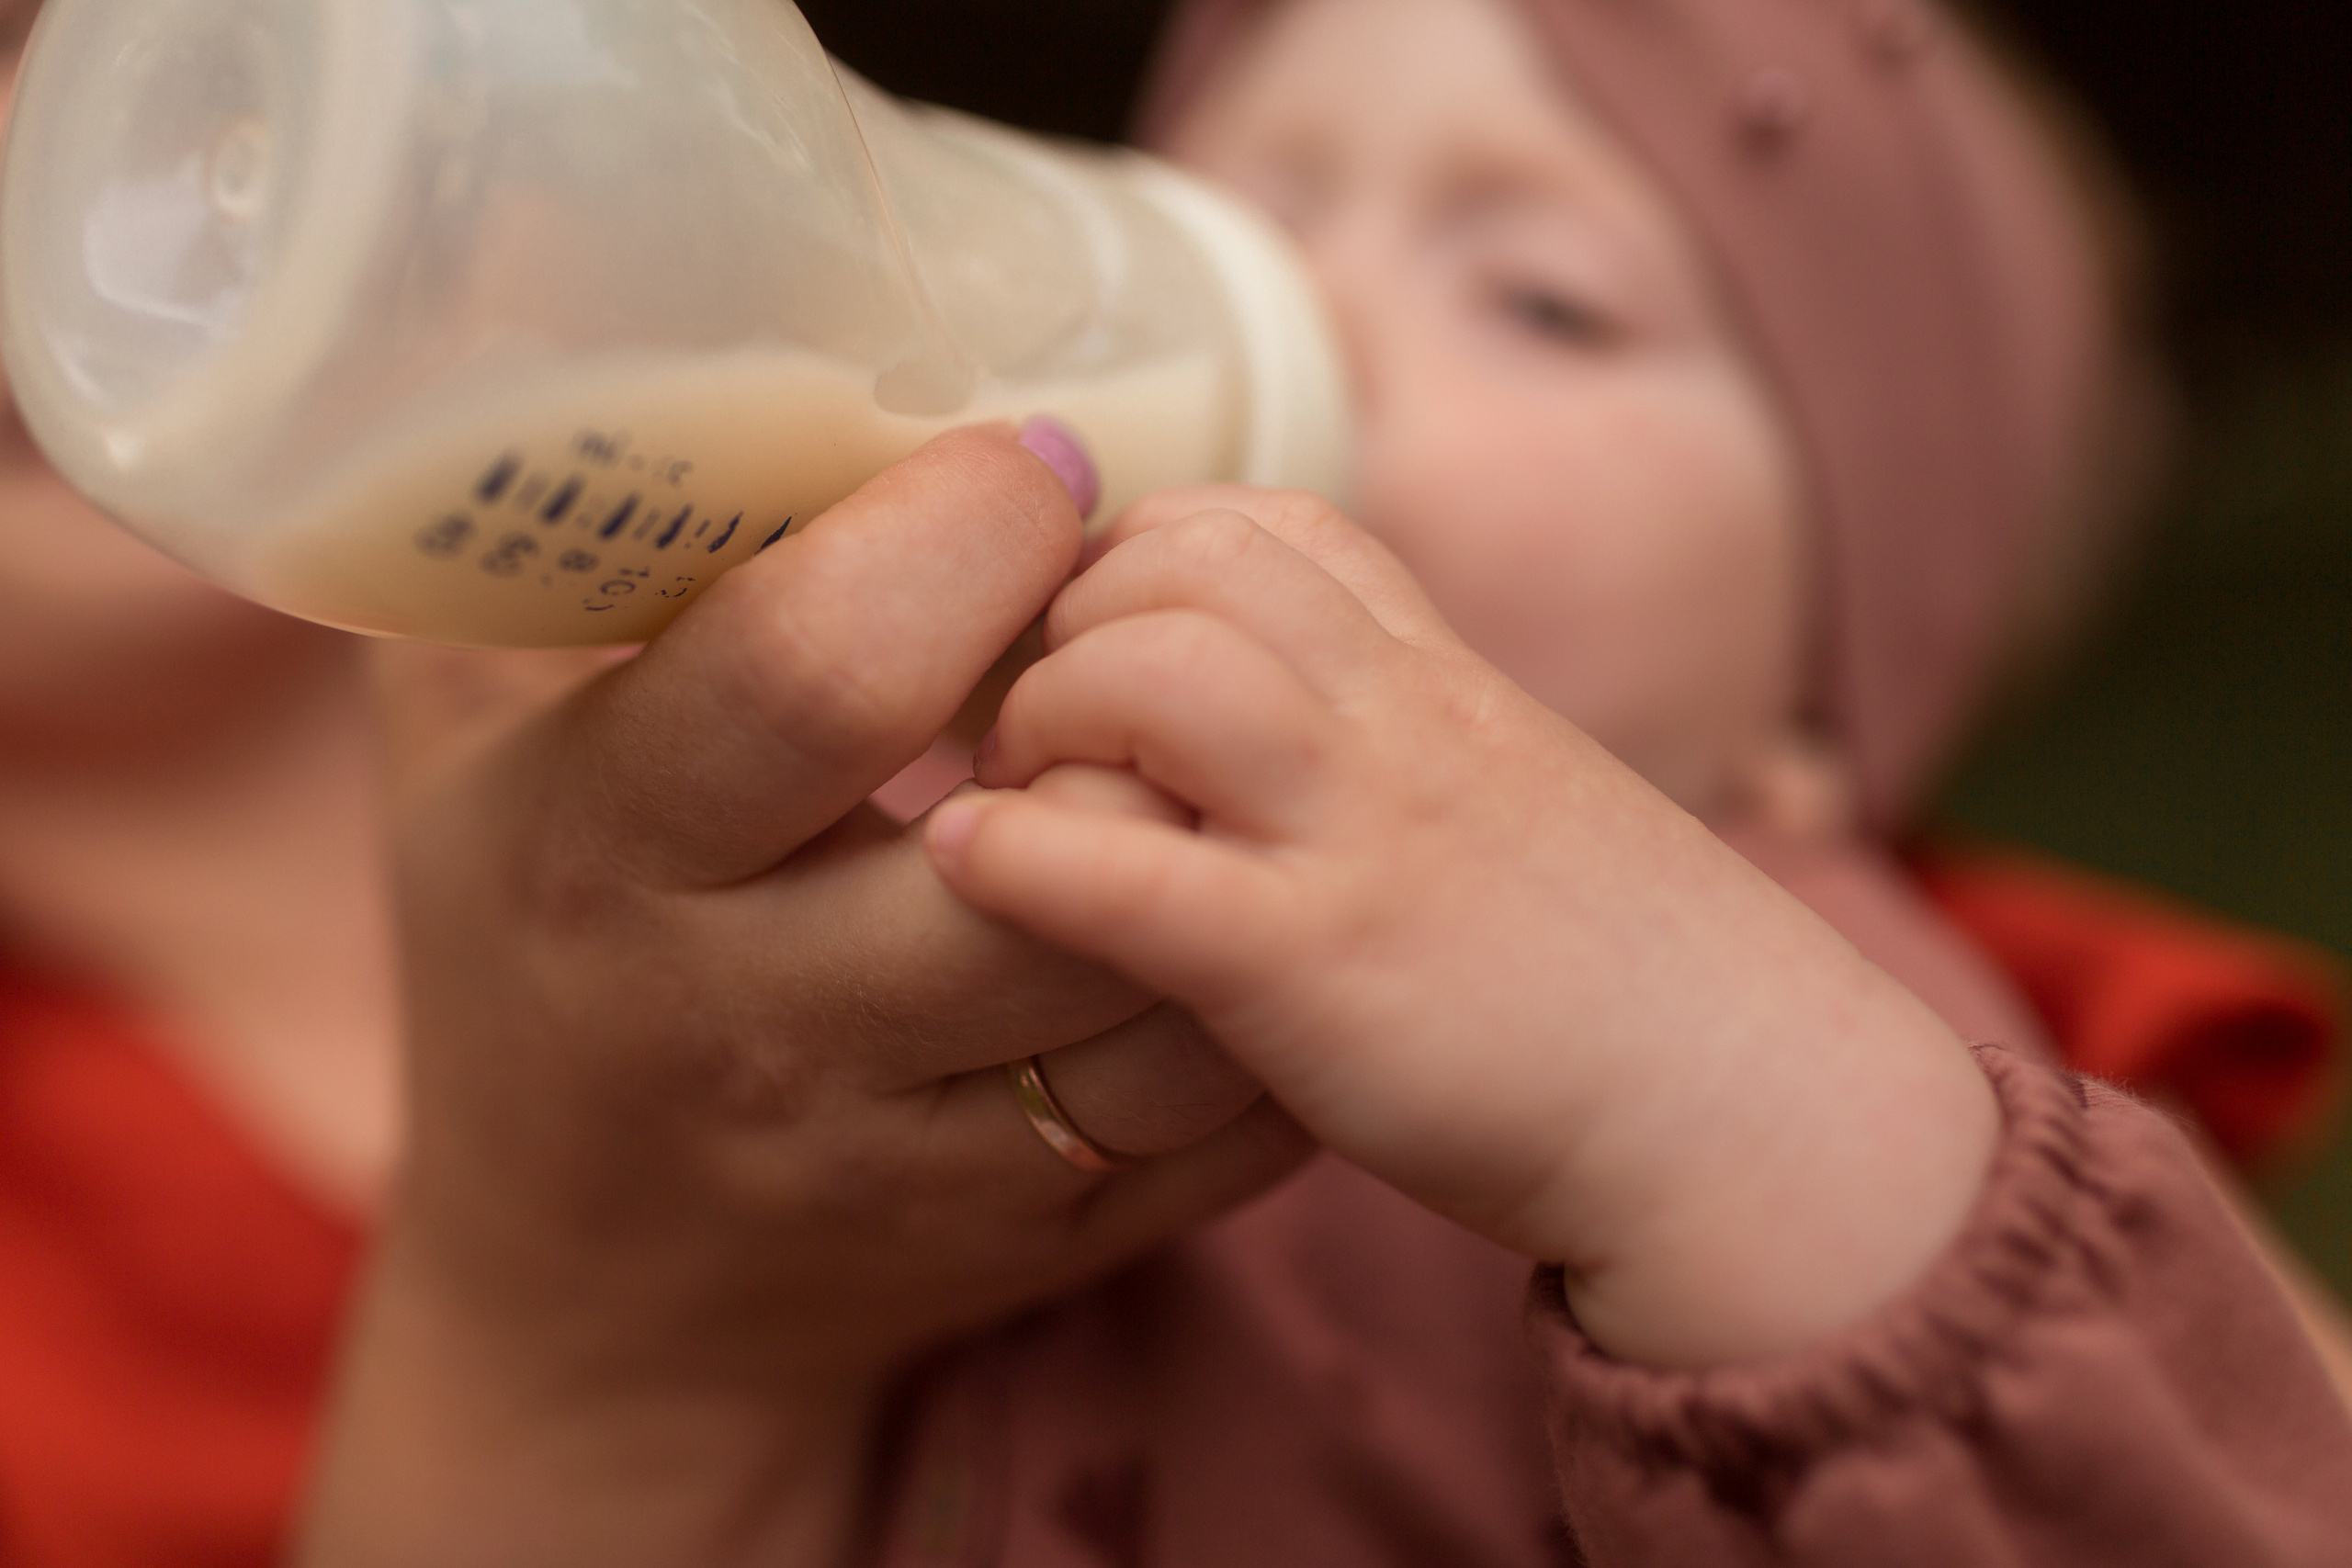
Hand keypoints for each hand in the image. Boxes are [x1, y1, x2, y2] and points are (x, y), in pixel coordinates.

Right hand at [302, 433, 1302, 1567]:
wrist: (595, 1296)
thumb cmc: (532, 957)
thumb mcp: (456, 762)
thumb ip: (512, 568)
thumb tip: (571, 336)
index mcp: (610, 859)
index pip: (818, 672)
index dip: (963, 534)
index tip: (1033, 467)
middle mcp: (765, 1025)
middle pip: (1040, 847)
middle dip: (1128, 698)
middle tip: (1136, 620)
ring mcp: (920, 1159)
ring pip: (1173, 986)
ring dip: (1227, 837)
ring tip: (1196, 748)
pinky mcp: (1047, 1239)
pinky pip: (1234, 1106)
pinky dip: (1272, 982)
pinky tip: (1233, 889)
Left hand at [926, 488, 1998, 1370]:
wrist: (1760, 1113)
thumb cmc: (1620, 975)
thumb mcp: (1511, 800)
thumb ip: (1394, 738)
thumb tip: (1261, 724)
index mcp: (1443, 675)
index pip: (1257, 521)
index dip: (1132, 561)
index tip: (1083, 645)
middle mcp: (1401, 721)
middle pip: (1174, 566)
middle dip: (1057, 628)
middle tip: (1021, 735)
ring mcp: (1363, 834)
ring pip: (1145, 675)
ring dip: (1037, 723)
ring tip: (1014, 801)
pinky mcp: (1323, 968)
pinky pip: (1131, 876)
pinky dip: (1023, 858)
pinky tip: (972, 866)